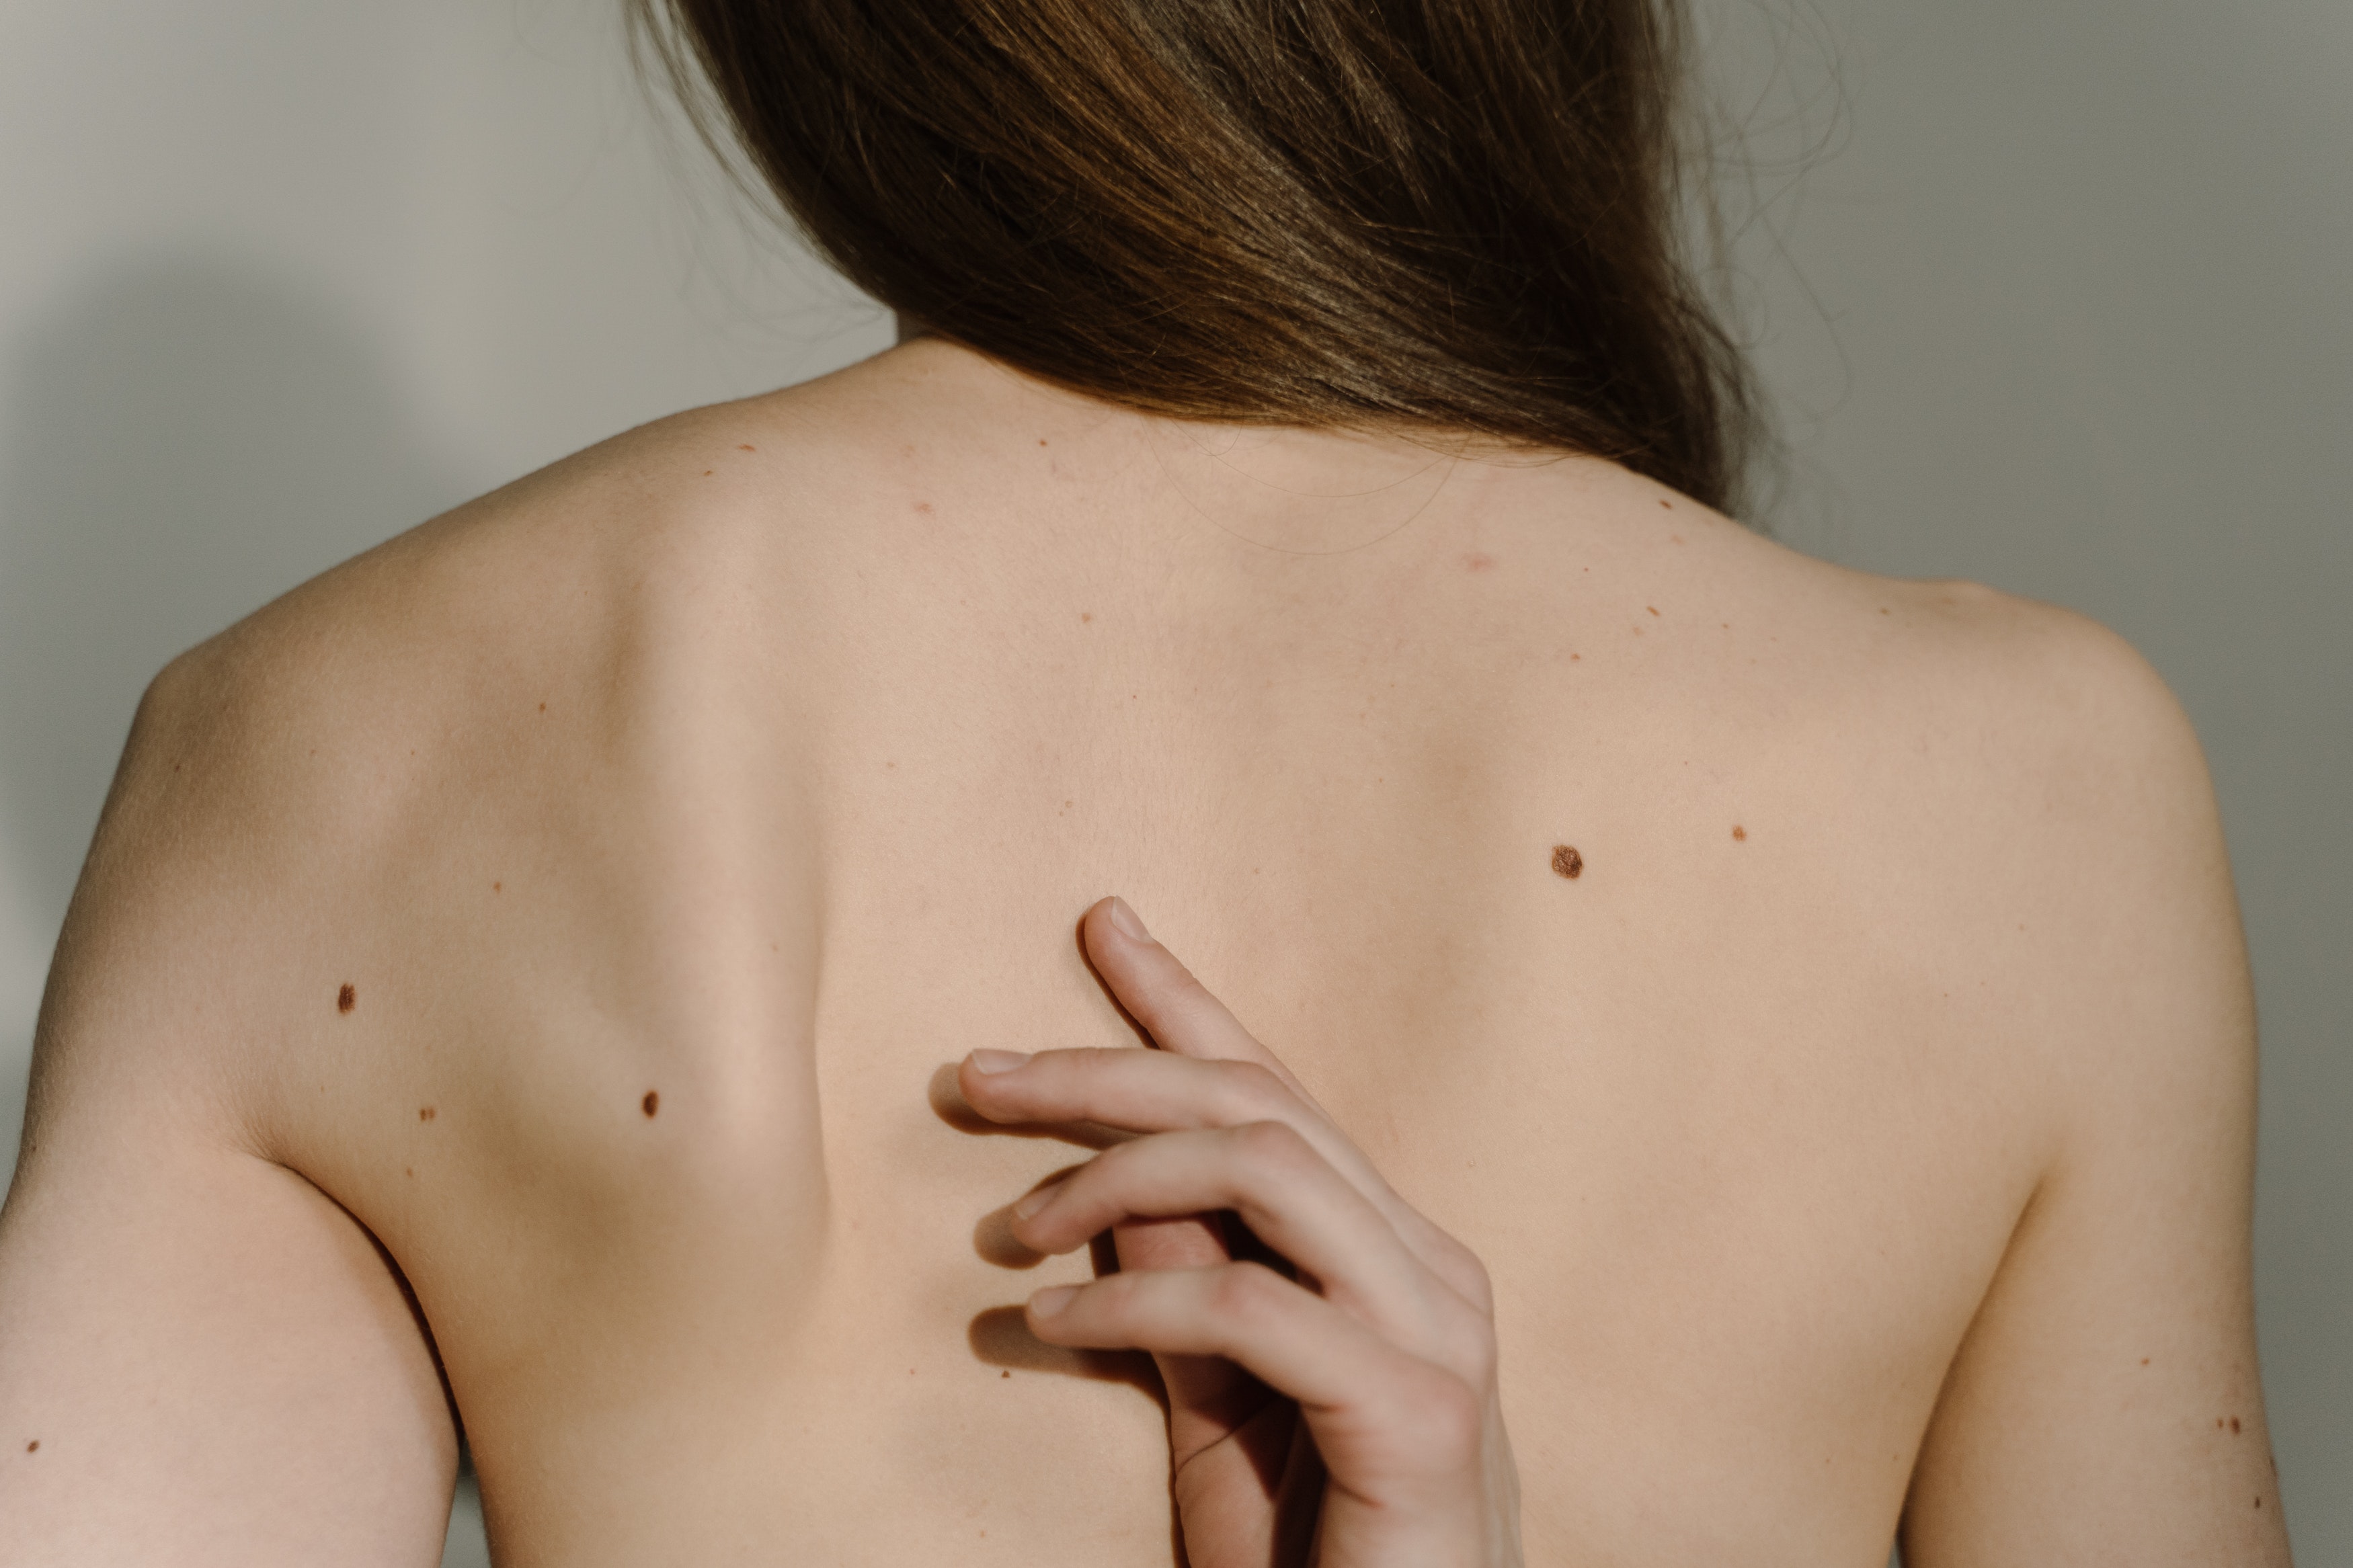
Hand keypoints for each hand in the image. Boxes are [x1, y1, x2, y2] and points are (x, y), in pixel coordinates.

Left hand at [957, 897, 1522, 1567]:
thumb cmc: (1311, 1544)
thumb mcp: (1214, 1395)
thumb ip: (1178, 1279)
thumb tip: (1103, 1175)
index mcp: (1388, 1245)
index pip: (1274, 1088)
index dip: (1183, 1003)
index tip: (1101, 924)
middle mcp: (1428, 1262)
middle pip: (1256, 1106)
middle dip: (1105, 1071)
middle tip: (975, 1073)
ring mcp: (1438, 1329)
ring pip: (1264, 1169)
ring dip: (1113, 1176)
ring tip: (1007, 1227)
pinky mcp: (1418, 1410)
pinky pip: (1250, 1306)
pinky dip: (1132, 1300)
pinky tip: (1043, 1324)